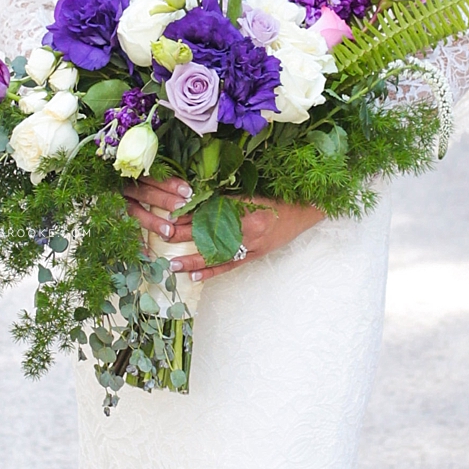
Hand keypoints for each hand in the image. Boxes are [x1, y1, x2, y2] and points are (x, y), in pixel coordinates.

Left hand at [121, 176, 324, 277]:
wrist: (305, 211)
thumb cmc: (278, 198)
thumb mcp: (252, 192)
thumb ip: (227, 197)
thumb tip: (197, 199)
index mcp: (245, 207)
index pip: (211, 211)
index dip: (189, 214)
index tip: (170, 214)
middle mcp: (247, 227)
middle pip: (210, 232)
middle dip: (185, 235)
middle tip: (163, 236)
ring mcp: (252, 245)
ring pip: (217, 254)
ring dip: (193, 260)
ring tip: (172, 265)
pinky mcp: (255, 255)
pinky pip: (231, 265)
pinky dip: (213, 272)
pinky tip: (195, 276)